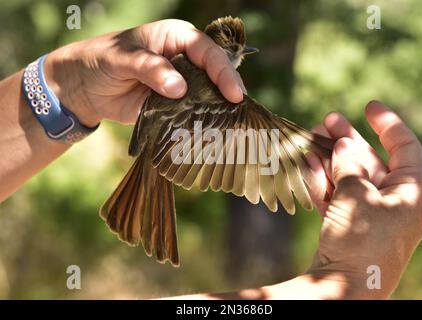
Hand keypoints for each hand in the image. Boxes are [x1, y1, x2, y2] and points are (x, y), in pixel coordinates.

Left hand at [43, 19, 244, 125]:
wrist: (85, 87)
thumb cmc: (102, 60)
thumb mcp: (122, 58)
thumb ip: (150, 68)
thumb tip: (180, 88)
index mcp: (176, 38)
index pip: (206, 51)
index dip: (222, 70)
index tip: (233, 93)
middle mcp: (185, 60)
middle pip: (215, 73)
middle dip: (228, 90)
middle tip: (239, 110)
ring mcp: (182, 84)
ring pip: (208, 94)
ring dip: (218, 109)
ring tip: (232, 124)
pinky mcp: (175, 105)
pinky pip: (192, 113)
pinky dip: (201, 122)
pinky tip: (211, 132)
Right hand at [303, 101, 421, 297]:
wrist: (344, 288)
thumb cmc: (361, 239)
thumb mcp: (356, 194)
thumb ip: (349, 163)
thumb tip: (345, 142)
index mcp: (412, 191)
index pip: (405, 146)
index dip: (387, 122)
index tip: (368, 105)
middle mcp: (396, 201)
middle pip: (372, 159)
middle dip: (348, 139)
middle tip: (326, 121)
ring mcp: (373, 215)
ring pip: (351, 177)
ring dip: (331, 158)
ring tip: (310, 139)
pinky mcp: (352, 227)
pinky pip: (341, 195)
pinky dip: (326, 181)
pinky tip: (308, 164)